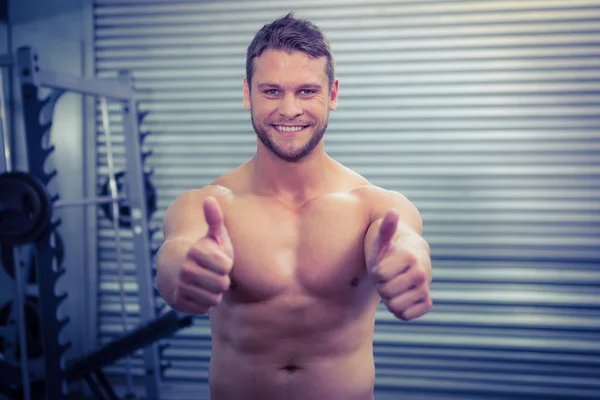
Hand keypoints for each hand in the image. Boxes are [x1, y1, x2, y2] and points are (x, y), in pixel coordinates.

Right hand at [174, 197, 233, 313]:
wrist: (175, 269)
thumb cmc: (204, 252)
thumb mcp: (212, 235)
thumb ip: (215, 218)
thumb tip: (210, 198)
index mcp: (196, 251)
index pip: (227, 266)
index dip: (226, 264)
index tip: (218, 259)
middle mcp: (186, 269)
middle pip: (222, 284)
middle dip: (221, 280)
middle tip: (213, 273)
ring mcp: (181, 287)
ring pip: (214, 298)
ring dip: (214, 292)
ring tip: (206, 282)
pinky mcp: (178, 302)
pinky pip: (204, 308)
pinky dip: (204, 303)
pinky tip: (198, 293)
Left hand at [367, 210, 431, 320]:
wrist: (407, 262)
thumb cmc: (389, 250)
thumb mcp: (382, 240)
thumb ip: (386, 228)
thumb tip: (392, 212)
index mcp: (409, 256)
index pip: (379, 275)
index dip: (376, 272)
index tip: (382, 265)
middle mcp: (421, 273)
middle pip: (385, 292)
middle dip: (381, 285)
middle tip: (387, 277)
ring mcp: (425, 289)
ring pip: (394, 306)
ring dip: (389, 298)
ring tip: (393, 285)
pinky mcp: (427, 303)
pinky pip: (405, 316)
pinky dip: (399, 309)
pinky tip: (401, 296)